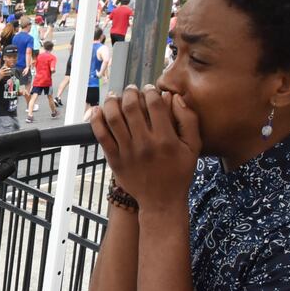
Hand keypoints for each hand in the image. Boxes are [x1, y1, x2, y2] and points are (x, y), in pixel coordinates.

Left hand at [89, 85, 200, 210]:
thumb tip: (174, 98)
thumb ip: (188, 120)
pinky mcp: (114, 160)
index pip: (154, 104)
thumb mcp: (193, 147)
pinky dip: (96, 120)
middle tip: (130, 89)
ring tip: (114, 96)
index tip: (149, 88)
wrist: (161, 201)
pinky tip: (97, 111)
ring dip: (111, 102)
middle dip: (129, 92)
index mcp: (166, 139)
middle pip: (131, 107)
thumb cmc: (178, 173)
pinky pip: (101, 135)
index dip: (150, 91)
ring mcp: (127, 152)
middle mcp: (145, 144)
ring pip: (113, 118)